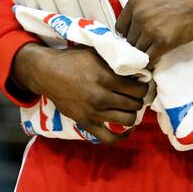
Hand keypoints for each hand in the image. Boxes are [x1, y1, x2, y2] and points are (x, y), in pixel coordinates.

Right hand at [11, 41, 148, 144]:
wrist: (48, 73)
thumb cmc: (73, 60)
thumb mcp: (97, 54)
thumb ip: (117, 61)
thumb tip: (139, 65)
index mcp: (107, 78)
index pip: (139, 89)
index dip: (144, 86)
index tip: (142, 84)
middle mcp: (102, 97)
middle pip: (135, 104)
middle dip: (139, 99)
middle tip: (136, 94)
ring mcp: (94, 112)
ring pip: (127, 119)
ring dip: (132, 113)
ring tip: (129, 106)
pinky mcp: (85, 122)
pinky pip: (108, 137)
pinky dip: (121, 136)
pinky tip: (127, 129)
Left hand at [107, 0, 192, 62]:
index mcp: (134, 2)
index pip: (120, 26)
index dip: (129, 31)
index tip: (138, 32)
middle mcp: (140, 17)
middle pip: (128, 40)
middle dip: (136, 41)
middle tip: (147, 41)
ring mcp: (151, 30)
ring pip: (137, 50)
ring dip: (143, 52)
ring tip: (151, 49)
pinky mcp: (164, 43)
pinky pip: (149, 58)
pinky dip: (150, 60)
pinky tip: (155, 57)